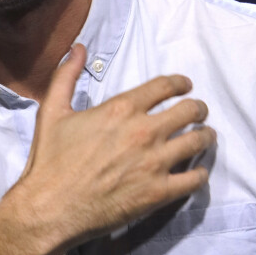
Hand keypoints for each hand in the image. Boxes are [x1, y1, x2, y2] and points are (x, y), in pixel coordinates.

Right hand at [19, 44, 214, 250]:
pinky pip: (194, 179)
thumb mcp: (52, 110)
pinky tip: (197, 172)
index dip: (180, 83)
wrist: (50, 207)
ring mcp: (154, 163)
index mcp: (121, 109)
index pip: (164, 86)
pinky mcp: (158, 193)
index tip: (185, 85)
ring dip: (205, 136)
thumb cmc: (50, 160)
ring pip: (197, 142)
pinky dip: (200, 174)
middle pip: (189, 111)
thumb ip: (66, 75)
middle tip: (198, 112)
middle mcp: (144, 132)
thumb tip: (77, 48)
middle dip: (198, 108)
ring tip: (205, 137)